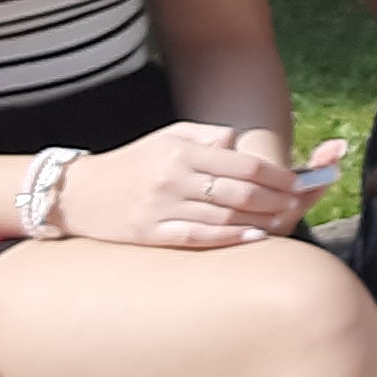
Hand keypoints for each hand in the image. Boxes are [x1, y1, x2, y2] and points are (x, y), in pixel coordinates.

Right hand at [55, 121, 309, 247]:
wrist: (77, 193)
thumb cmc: (133, 163)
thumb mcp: (167, 138)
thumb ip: (208, 137)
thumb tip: (240, 144)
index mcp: (181, 153)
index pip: (241, 164)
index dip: (276, 176)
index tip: (297, 183)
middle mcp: (173, 179)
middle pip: (239, 193)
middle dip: (276, 199)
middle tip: (299, 204)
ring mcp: (161, 209)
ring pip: (224, 218)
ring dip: (261, 221)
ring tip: (285, 221)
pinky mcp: (150, 234)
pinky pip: (199, 238)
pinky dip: (230, 239)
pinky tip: (254, 237)